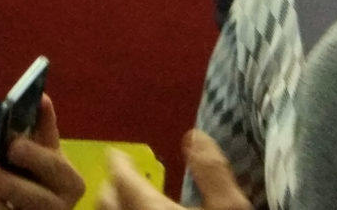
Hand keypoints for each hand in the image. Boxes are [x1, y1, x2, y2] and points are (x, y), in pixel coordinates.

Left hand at [0, 94, 84, 208]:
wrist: (38, 207)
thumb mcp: (44, 152)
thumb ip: (43, 127)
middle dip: (8, 185)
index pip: (55, 168)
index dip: (35, 157)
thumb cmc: (38, 174)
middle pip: (36, 201)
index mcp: (70, 183)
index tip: (13, 146)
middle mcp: (60, 209)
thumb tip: (42, 98)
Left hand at [97, 130, 249, 209]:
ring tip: (131, 198)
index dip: (118, 162)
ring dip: (115, 206)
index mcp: (149, 209)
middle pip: (105, 202)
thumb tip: (193, 134)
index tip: (118, 152)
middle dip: (111, 186)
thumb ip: (212, 171)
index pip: (121, 179)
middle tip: (123, 175)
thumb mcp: (232, 209)